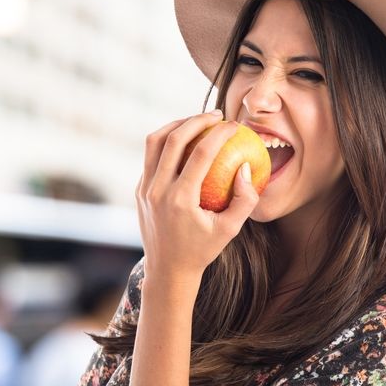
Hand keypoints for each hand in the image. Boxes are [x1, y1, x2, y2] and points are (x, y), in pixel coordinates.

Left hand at [136, 111, 260, 278]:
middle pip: (174, 139)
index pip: (202, 154)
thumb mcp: (230, 230)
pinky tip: (185, 141)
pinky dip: (168, 142)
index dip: (220, 134)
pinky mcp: (139, 189)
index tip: (235, 125)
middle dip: (197, 120)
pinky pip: (151, 156)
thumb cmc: (203, 250)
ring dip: (178, 125)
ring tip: (198, 121)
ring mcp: (144, 189)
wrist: (167, 270)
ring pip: (155, 142)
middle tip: (217, 115)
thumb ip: (245, 200)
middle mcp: (157, 191)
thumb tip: (246, 167)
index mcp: (180, 200)